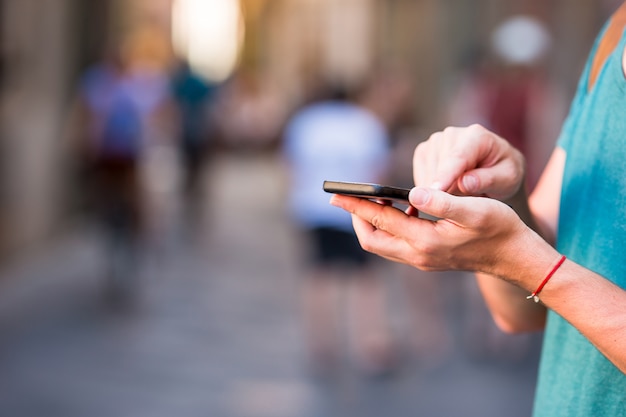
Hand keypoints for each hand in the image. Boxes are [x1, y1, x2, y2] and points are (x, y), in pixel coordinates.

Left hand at [329, 187, 528, 276]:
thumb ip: (442, 201)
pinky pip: (396, 244)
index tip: (336, 194)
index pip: (380, 221)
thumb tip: (412, 192)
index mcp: (425, 241)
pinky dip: (389, 226)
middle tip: (349, 196)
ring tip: (374, 198)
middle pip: (372, 239)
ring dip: (372, 222)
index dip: (356, 206)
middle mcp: (418, 255)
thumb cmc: (500, 229)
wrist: (516, 258)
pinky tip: (401, 208)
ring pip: (382, 243)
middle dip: (357, 217)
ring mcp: (422, 259)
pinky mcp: (427, 258)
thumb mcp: (475, 210)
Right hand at [414, 124, 524, 199]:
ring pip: (428, 174)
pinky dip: (430, 189)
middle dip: (448, 191)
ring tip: (461, 194)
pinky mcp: (424, 151)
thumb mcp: (507, 179)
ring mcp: (435, 141)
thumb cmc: (503, 173)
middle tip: (468, 201)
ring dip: (440, 192)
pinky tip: (446, 190)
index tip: (436, 192)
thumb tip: (464, 183)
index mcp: (476, 136)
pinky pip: (420, 176)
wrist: (494, 167)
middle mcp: (452, 134)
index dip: (446, 175)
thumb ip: (488, 180)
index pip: (457, 157)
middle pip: (440, 168)